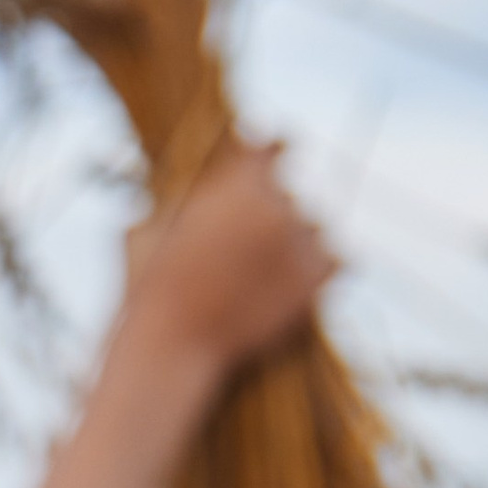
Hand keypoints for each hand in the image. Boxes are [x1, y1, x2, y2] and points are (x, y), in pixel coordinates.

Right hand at [121, 141, 337, 391]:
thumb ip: (178, 198)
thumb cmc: (150, 286)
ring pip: (311, 229)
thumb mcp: (151, 225)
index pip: (274, 144)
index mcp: (239, 181)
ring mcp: (300, 240)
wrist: (173, 343)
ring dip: (294, 243)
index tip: (273, 156)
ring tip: (260, 273)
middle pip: (286, 196)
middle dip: (267, 214)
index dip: (271, 151)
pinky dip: (319, 269)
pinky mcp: (315, 278)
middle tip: (242, 245)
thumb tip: (182, 191)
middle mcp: (277, 202)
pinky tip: (293, 283)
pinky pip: (337, 261)